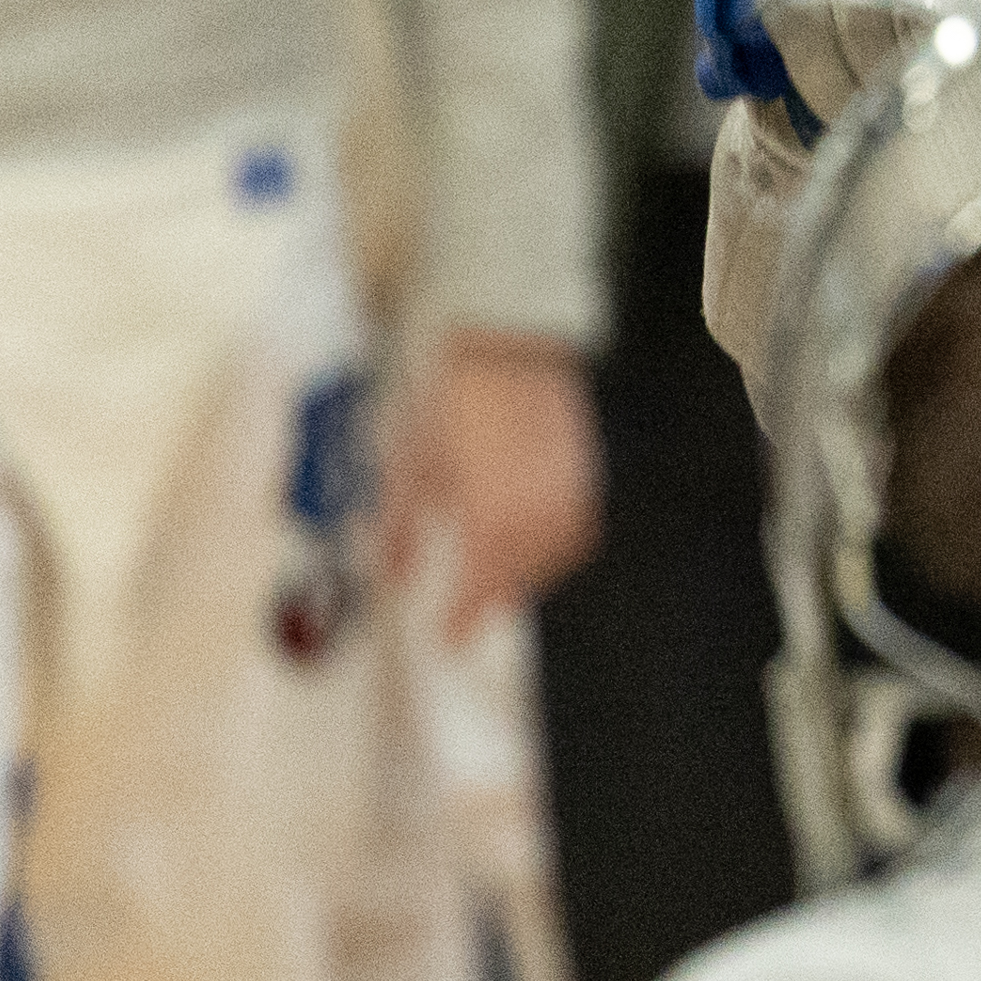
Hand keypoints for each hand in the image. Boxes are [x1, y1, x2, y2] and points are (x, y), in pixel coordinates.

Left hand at [388, 332, 602, 641]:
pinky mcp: (587, 476)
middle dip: (489, 598)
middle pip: (516, 581)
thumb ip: (401, 526)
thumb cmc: (455, 395)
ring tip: (495, 576)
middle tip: (465, 610)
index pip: (477, 594)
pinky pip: (572, 531)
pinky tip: (528, 536)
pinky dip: (549, 546)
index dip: (459, 623)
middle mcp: (537, 518)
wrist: (509, 340)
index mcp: (490, 521)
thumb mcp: (410, 462)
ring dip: (521, 574)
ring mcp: (569, 497)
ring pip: (549, 560)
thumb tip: (392, 571)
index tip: (446, 640)